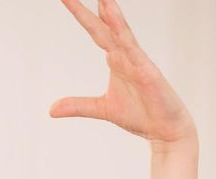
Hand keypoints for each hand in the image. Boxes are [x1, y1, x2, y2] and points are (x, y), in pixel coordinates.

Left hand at [49, 0, 196, 147]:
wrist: (163, 130)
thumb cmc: (139, 114)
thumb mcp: (102, 108)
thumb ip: (78, 106)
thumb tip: (51, 110)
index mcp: (115, 58)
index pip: (96, 30)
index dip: (82, 14)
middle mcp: (126, 54)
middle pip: (105, 26)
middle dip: (91, 9)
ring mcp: (138, 61)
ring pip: (122, 34)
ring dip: (113, 16)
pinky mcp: (149, 73)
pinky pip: (136, 53)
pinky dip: (127, 40)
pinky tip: (121, 30)